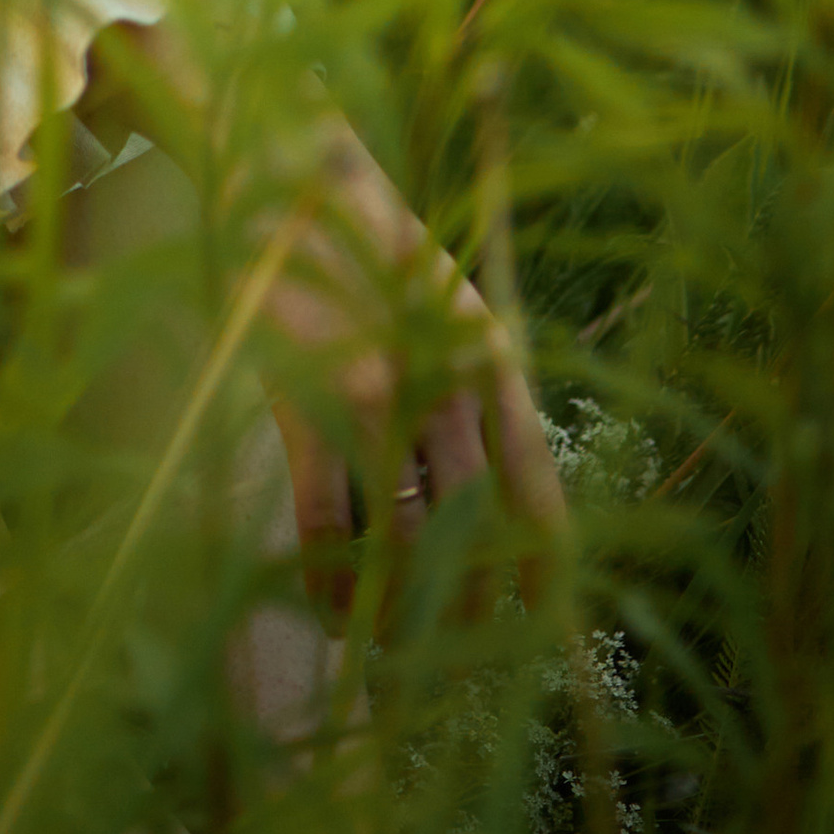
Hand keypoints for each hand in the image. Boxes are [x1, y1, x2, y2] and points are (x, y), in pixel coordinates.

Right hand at [250, 121, 566, 616]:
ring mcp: (376, 394)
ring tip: (392, 651)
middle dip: (470, 610)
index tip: (546, 635)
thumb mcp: (442, 306)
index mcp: (491, 359)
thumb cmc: (366, 243)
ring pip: (401, 538)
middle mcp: (446, 383)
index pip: (537, 489)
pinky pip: (325, 521)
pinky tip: (329, 613)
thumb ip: (468, 388)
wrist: (286, 170)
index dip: (545, 573)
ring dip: (400, 609)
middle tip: (458, 662)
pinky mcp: (307, 401)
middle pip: (473, 530)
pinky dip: (328, 581)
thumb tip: (483, 499)